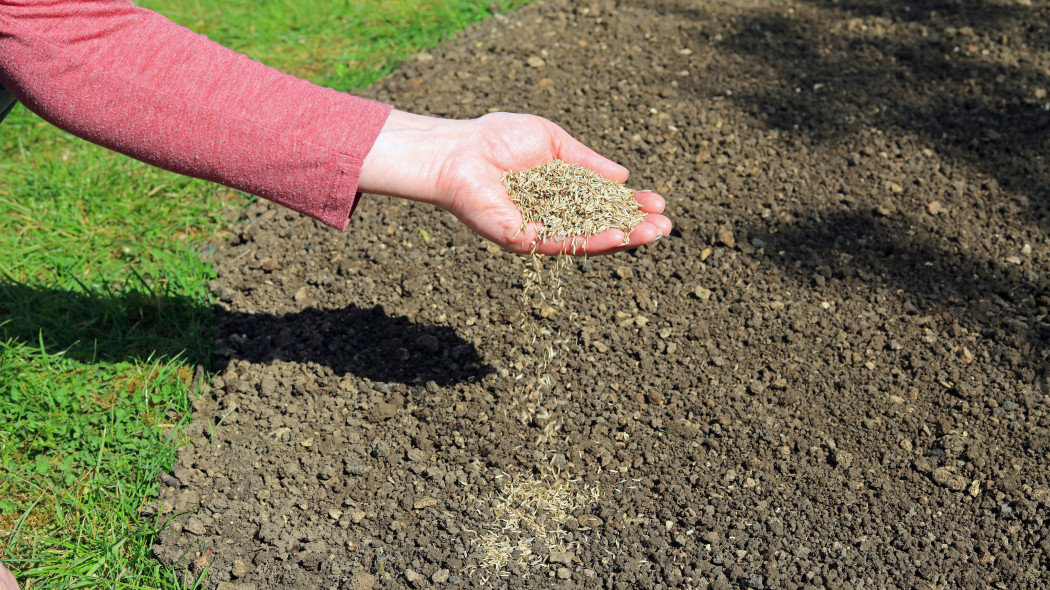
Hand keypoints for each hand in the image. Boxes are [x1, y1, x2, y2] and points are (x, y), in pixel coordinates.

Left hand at [358, 110, 671, 255]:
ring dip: (621, 239)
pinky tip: (615, 237)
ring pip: (587, 240)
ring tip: (650, 235)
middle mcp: (554, 214)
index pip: (605, 202)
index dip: (633, 204)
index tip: (659, 203)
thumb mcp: (553, 142)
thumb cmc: (498, 138)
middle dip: (635, 227)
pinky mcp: (523, 239)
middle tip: (665, 227)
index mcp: (563, 191)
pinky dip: (589, 242)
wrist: (457, 151)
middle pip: (601, 226)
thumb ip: (587, 162)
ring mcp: (540, 229)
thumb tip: (623, 177)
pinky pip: (561, 243)